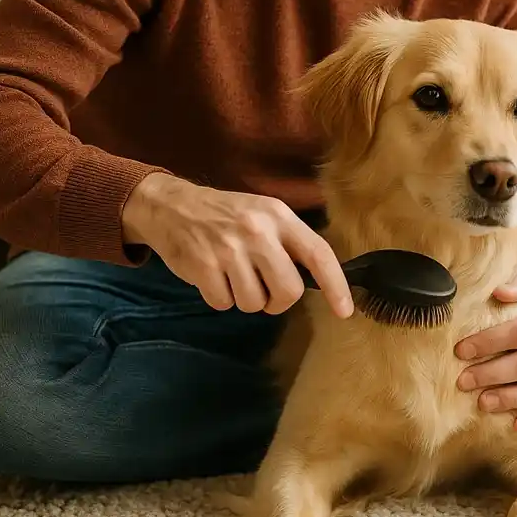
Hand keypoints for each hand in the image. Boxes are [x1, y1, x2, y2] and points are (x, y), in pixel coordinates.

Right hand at [122, 173, 353, 317]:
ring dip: (245, 299)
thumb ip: (289, 243)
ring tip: (233, 275)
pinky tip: (213, 276)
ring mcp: (229, 249)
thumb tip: (318, 282)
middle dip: (278, 301)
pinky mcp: (204, 267)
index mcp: (280, 217)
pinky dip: (220, 298)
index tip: (345, 310)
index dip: (336, 284)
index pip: (318, 253)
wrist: (172, 206)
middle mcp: (258, 231)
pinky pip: (224, 304)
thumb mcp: (264, 214)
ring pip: (254, 303)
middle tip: (264, 290)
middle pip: (288, 291)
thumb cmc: (226, 214)